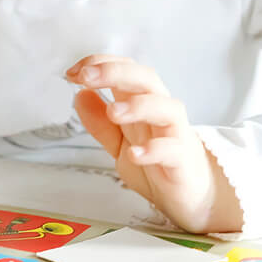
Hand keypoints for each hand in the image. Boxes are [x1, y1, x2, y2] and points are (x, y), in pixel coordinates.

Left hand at [66, 54, 237, 233]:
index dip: (99, 64)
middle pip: (145, 79)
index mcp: (142, 103)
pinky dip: (154, 149)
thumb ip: (99, 123)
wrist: (189, 197)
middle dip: (115, 72)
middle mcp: (159, 112)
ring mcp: (174, 133)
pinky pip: (172, 149)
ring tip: (113, 112)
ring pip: (165, 107)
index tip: (73, 73)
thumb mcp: (119, 143)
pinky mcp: (182, 160)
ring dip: (138, 105)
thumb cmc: (158, 163)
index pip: (125, 69)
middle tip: (87, 77)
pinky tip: (136, 153)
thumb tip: (79, 96)